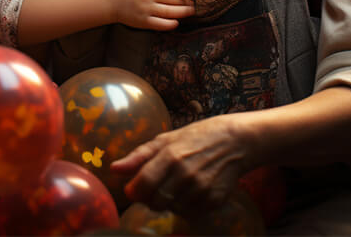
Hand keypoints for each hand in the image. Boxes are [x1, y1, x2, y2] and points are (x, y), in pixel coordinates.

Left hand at [112, 113, 251, 213]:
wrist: (235, 141)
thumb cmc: (196, 137)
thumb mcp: (166, 139)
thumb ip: (138, 156)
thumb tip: (114, 169)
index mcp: (171, 156)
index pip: (143, 185)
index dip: (134, 191)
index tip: (134, 189)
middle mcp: (185, 174)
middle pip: (155, 202)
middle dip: (151, 198)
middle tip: (157, 187)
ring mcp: (201, 189)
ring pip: (172, 209)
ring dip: (169, 201)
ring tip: (177, 184)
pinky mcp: (213, 201)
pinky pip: (189, 212)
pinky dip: (186, 205)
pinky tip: (191, 190)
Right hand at [113, 0, 193, 29]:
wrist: (112, 1)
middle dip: (186, 3)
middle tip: (194, 5)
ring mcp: (145, 9)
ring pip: (170, 12)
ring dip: (183, 13)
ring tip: (190, 12)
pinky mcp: (143, 22)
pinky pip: (162, 24)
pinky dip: (172, 24)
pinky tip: (176, 22)